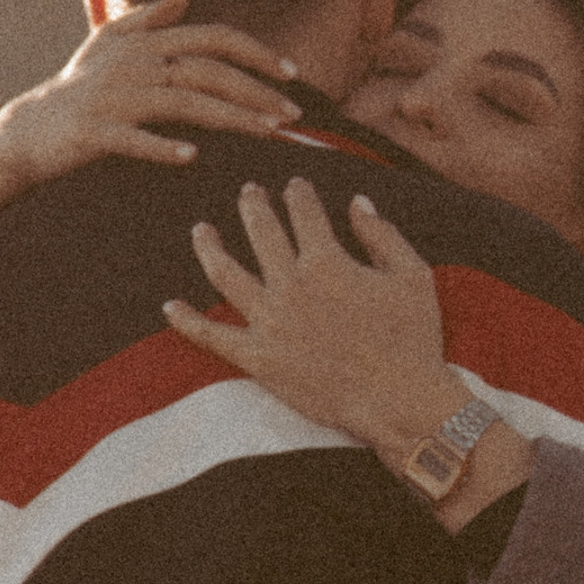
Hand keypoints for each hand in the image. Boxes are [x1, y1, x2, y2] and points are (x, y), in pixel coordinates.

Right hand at [0, 0, 302, 216]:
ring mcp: (110, 97)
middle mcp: (131, 64)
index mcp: (143, 42)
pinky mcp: (91, 131)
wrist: (27, 131)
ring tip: (267, 133)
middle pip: (206, 71)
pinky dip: (161, 147)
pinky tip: (191, 157)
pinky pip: (132, 138)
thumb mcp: (109, 46)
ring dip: (230, 118)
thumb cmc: (78, 89)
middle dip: (256, 91)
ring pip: (181, 103)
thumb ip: (147, 19)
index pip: (211, 37)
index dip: (254, 52)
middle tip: (294, 114)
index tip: (291, 73)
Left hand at [164, 178, 467, 455]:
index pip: (304, 212)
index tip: (295, 184)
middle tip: (247, 191)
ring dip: (209, 246)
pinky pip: (212, 337)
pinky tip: (170, 306)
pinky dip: (187, 321)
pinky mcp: (258, 358)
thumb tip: (357, 203)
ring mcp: (269, 321)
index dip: (298, 193)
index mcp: (326, 261)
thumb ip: (382, 234)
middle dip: (253, 205)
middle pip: (261, 232)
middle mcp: (290, 285)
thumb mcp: (412, 275)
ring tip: (200, 229)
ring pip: (225, 274)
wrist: (399, 399)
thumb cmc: (413, 337)